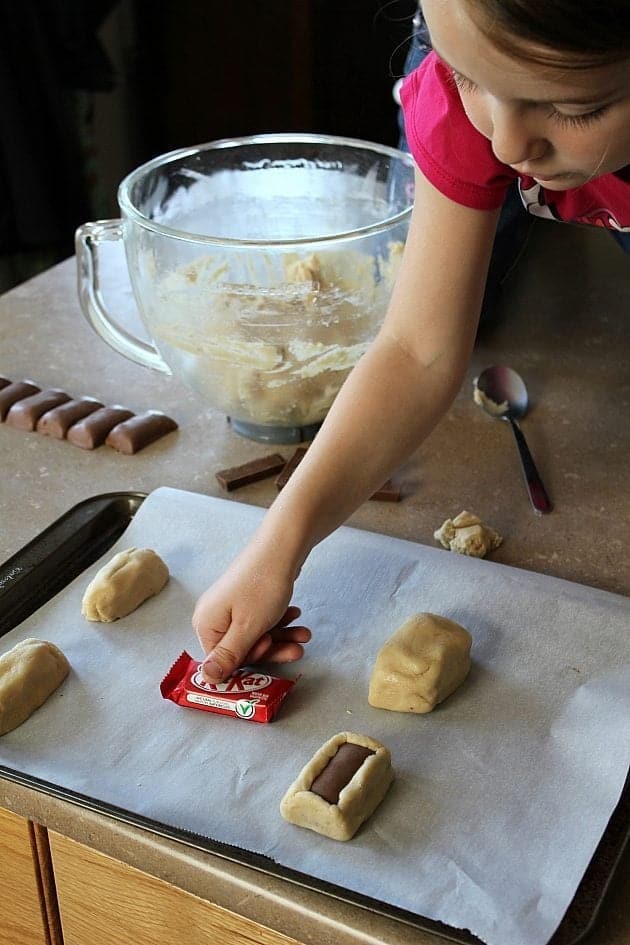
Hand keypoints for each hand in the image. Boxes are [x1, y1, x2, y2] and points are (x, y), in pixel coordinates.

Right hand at [192, 550, 310, 682]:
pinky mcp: (247, 600)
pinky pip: (261, 620)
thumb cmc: (262, 587)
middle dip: (274, 649)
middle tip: (298, 648)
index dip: (252, 658)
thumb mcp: (248, 628)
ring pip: (256, 634)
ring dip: (282, 637)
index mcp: (206, 624)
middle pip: (243, 647)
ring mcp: (231, 607)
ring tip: (304, 634)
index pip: (224, 660)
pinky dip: (279, 622)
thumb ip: (228, 656)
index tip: (272, 648)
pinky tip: (296, 616)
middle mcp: (214, 616)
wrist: (281, 548)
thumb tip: (206, 680)